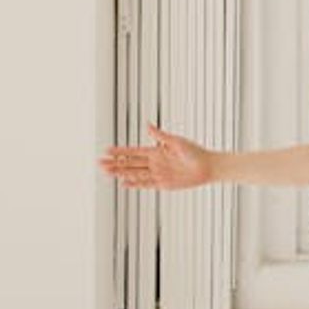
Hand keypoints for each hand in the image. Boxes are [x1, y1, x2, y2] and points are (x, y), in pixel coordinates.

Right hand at [97, 122, 215, 190]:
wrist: (208, 167)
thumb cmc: (195, 152)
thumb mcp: (176, 142)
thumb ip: (160, 136)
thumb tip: (147, 124)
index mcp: (157, 151)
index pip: (134, 151)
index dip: (120, 151)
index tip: (106, 150)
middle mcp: (155, 162)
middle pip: (130, 163)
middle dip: (115, 163)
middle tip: (99, 163)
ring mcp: (158, 173)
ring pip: (134, 173)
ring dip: (120, 173)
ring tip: (106, 172)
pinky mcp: (163, 184)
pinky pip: (145, 184)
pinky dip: (134, 184)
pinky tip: (123, 184)